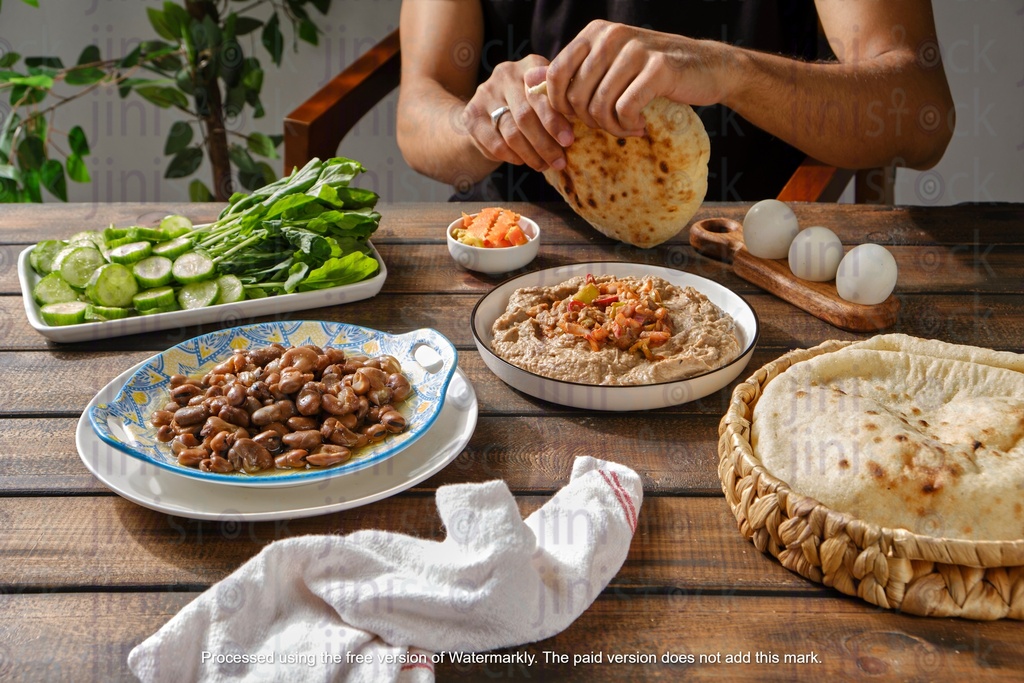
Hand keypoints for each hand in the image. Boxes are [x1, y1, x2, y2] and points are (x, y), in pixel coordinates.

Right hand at [463, 56, 574, 171]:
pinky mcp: (471, 115)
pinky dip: (513, 157)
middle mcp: (505, 74)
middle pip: (526, 115)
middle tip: (559, 162)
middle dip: (545, 143)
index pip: (543, 94)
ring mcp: (485, 94)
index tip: (569, 141)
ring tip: (544, 165)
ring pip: (512, 133)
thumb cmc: (528, 105)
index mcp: (530, 65)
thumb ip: (559, 103)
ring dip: (531, 154)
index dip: (555, 120)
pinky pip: (496, 144)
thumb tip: (583, 123)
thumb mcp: (545, 97)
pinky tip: (523, 161)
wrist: (486, 113)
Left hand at [545, 21, 727, 136]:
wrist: (707, 68)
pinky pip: (624, 110)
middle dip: (589, 122)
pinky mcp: (657, 68)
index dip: (560, 107)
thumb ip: (573, 71)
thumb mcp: (610, 66)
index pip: (556, 75)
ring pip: (599, 106)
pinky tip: (640, 125)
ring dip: (611, 127)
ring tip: (627, 127)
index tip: (579, 120)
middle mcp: (611, 36)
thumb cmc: (653, 72)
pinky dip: (629, 126)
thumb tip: (531, 80)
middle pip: (575, 96)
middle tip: (610, 125)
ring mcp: (635, 50)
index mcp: (595, 33)